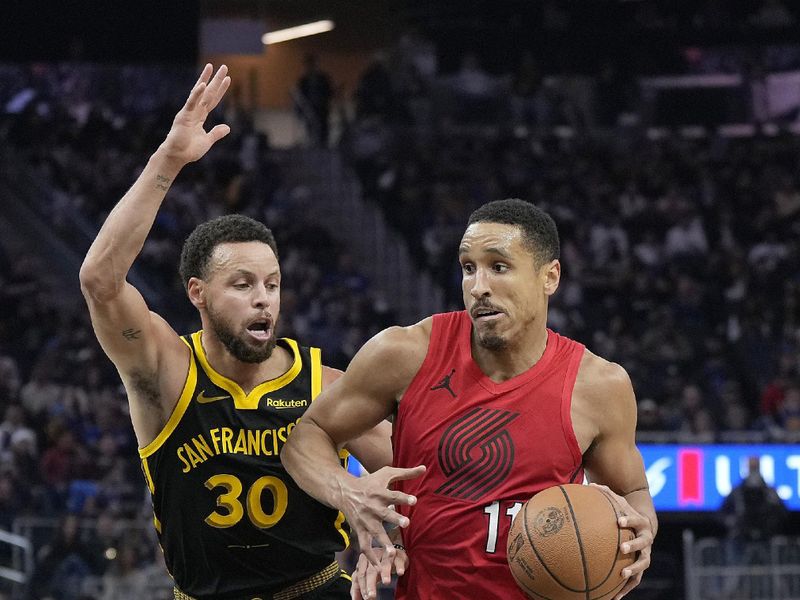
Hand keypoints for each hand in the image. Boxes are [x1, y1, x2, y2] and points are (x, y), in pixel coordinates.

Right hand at [159, 64, 230, 165]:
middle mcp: (195, 111)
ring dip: (206, 79)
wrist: (177, 156)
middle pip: (208, 92)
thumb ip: (216, 133)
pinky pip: (191, 103)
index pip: (213, 100)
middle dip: (216, 80)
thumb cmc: (189, 150)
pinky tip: (203, 84)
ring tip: (212, 67)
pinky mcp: (184, 116)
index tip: (228, 79)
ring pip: (200, 93)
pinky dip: (197, 94)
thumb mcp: (207, 140)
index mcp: (200, 116)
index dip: (220, 90)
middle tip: (224, 67)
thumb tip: (227, 127)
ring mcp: (189, 112)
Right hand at [340, 465, 424, 567]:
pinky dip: (369, 556)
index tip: (414, 500)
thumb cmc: (370, 482)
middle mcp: (372, 507)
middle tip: (406, 522)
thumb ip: (406, 473)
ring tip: (392, 553)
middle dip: (395, 518)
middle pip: (385, 514)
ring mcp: (365, 520)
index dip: (403, 498)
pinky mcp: (360, 530)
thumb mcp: (386, 474)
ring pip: (374, 532)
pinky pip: (364, 545)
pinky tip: (378, 566)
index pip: (393, 495)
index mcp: (379, 493)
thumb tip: (424, 468)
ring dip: (382, 542)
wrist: (345, 492)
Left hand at [350, 545, 407, 599]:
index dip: (361, 586)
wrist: (394, 553)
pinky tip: (400, 573)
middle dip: (370, 584)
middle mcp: (374, 557)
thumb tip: (354, 598)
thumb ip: (360, 585)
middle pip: (371, 571)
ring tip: (386, 582)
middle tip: (371, 596)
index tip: (364, 597)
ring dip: (385, 573)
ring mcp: (386, 555)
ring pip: (385, 564)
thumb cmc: (378, 566)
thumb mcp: (368, 575)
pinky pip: (399, 560)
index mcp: (364, 561)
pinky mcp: (398, 555)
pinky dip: (399, 566)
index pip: (360, 575)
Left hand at [590, 484, 653, 599]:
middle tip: (622, 548)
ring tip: (621, 574)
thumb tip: (589, 485)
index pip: (635, 520)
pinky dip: (626, 589)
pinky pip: (635, 580)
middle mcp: (646, 540)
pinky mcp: (640, 567)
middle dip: (633, 545)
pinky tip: (614, 598)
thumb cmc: (626, 515)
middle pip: (643, 543)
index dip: (628, 520)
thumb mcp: (620, 503)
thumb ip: (606, 495)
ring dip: (633, 569)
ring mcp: (645, 555)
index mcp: (640, 523)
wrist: (645, 529)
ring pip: (642, 564)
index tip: (619, 521)